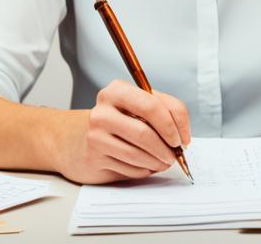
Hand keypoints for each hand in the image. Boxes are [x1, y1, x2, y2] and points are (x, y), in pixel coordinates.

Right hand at [54, 79, 190, 183]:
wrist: (78, 140)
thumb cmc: (117, 121)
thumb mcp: (139, 107)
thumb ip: (163, 111)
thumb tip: (182, 134)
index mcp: (117, 90)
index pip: (153, 105)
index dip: (175, 124)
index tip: (182, 138)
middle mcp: (103, 110)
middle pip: (145, 132)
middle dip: (167, 147)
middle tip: (175, 154)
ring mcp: (95, 134)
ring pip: (138, 153)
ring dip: (157, 162)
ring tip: (163, 162)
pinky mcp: (93, 156)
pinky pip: (129, 167)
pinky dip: (144, 169)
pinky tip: (144, 165)